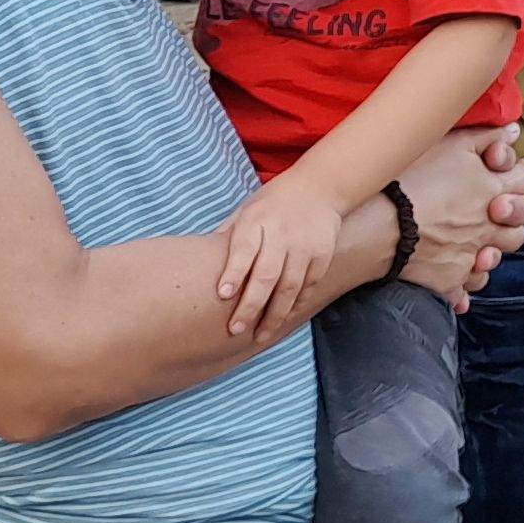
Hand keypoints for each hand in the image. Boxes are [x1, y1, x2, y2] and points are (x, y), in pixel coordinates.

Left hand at [216, 178, 350, 336]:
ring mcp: (305, 245)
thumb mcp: (246, 211)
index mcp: (258, 221)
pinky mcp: (323, 254)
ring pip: (290, 286)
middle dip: (251, 305)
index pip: (244, 249)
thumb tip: (200, 265)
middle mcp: (282, 234)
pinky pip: (308, 286)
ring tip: (260, 335)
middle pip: (267, 275)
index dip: (234, 273)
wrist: (320, 187)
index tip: (222, 295)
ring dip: (275, 315)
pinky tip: (283, 319)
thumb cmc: (272, 203)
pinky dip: (296, 305)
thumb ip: (228, 236)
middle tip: (235, 329)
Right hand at [397, 127, 523, 307]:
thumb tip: (515, 132)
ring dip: (490, 251)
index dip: (520, 172)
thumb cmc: (411, 179)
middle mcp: (489, 227)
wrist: (379, 226)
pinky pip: (466, 287)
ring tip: (474, 244)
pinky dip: (463, 284)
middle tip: (493, 209)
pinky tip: (454, 278)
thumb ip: (488, 137)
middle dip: (510, 217)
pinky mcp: (450, 280)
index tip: (508, 170)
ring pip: (494, 258)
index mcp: (494, 192)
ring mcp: (471, 256)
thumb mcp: (451, 144)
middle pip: (517, 226)